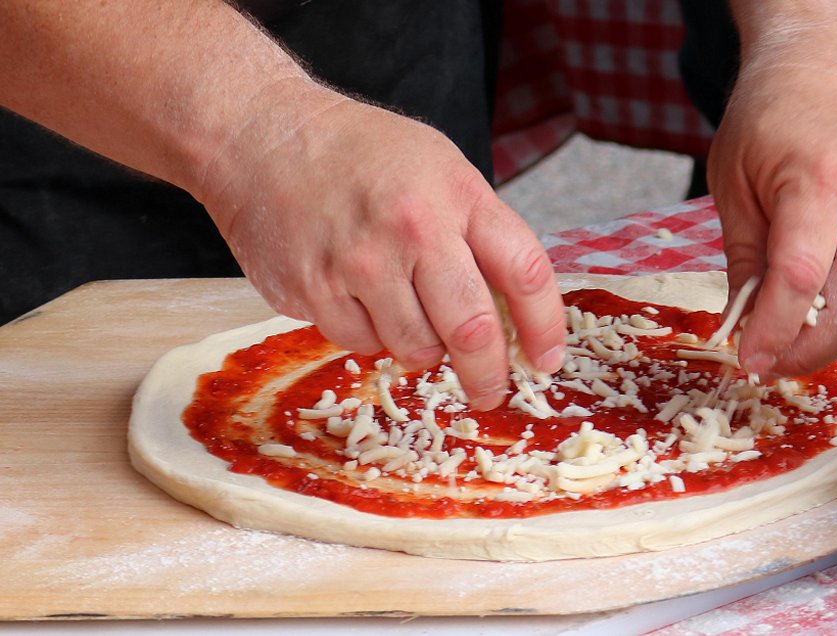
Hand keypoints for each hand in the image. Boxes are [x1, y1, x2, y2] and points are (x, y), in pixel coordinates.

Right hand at [198, 86, 565, 409]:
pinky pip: (361, 345)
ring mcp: (359, 263)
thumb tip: (514, 316)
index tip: (547, 361)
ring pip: (416, 349)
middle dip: (489, 375)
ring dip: (422, 349)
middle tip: (490, 392)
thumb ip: (479, 232)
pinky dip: (370, 336)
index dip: (545, 328)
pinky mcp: (312, 289)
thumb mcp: (440, 167)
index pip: (526, 273)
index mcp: (458, 194)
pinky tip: (357, 297)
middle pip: (472, 331)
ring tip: (406, 310)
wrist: (262, 135)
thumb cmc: (362, 154)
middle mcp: (413, 229)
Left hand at [708, 65, 836, 378]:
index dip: (775, 330)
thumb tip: (740, 329)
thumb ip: (743, 260)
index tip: (748, 361)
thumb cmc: (768, 119)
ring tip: (783, 346)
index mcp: (818, 182)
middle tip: (766, 364)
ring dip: (830, 341)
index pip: (802, 277)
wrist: (823, 72)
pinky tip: (810, 319)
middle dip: (810, 352)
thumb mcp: (732, 183)